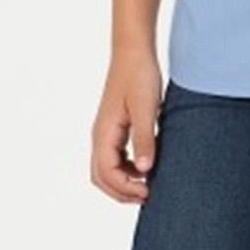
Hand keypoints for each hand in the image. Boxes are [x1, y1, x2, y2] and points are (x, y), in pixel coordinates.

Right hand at [91, 53, 164, 203]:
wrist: (133, 53)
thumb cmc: (139, 76)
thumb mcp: (146, 109)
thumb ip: (144, 139)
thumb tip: (145, 170)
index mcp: (104, 132)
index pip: (107, 172)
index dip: (126, 187)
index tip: (149, 190)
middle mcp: (100, 135)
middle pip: (101, 177)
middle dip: (121, 191)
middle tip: (147, 195)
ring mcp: (105, 132)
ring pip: (106, 169)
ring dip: (123, 182)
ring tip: (148, 185)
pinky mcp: (114, 128)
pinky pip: (114, 157)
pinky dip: (126, 169)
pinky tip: (145, 168)